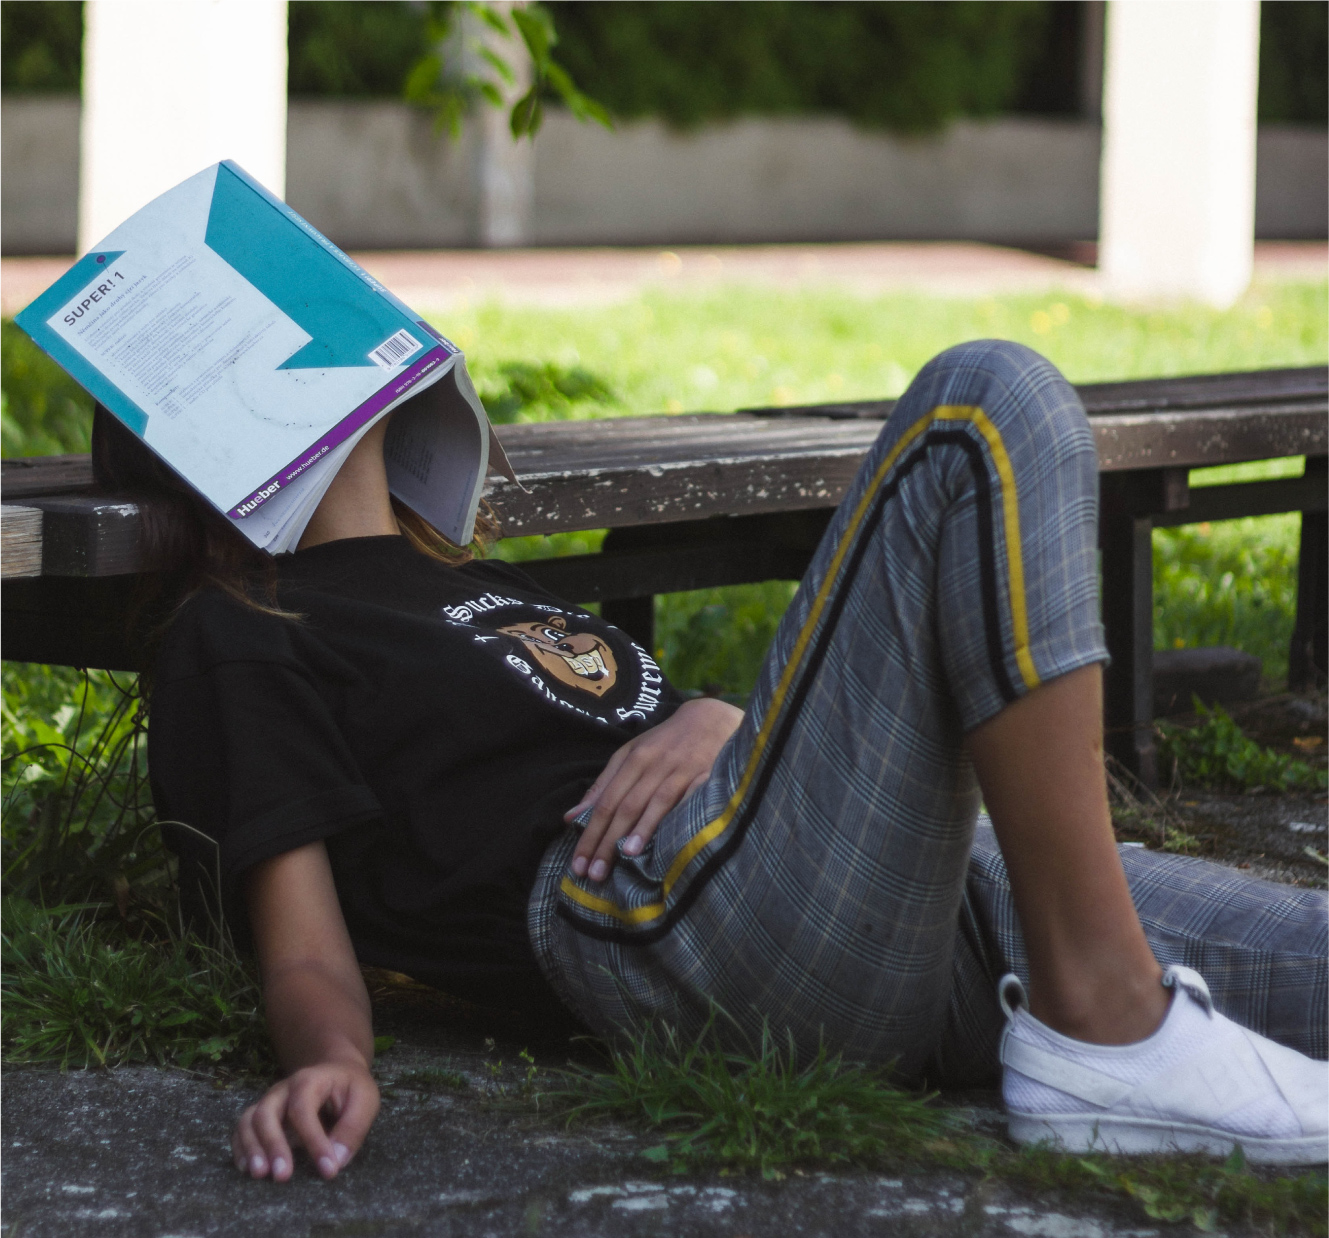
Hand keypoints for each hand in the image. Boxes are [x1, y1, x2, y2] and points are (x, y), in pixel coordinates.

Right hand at [232, 1059, 379, 1181]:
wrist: (336, 1070)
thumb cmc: (351, 1088)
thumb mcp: (365, 1100)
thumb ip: (353, 1128)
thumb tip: (336, 1160)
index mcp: (310, 1080)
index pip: (303, 1110)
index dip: (313, 1141)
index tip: (328, 1169)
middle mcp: (283, 1090)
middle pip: (267, 1113)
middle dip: (273, 1145)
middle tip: (283, 1176)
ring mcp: (270, 1102)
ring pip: (249, 1121)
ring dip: (251, 1148)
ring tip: (259, 1174)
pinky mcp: (262, 1116)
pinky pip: (242, 1129)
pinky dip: (241, 1149)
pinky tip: (247, 1169)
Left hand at [565, 696, 742, 881]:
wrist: (710, 718)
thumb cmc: (664, 742)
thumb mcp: (630, 755)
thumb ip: (603, 786)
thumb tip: (570, 818)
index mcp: (632, 759)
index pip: (605, 802)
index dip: (590, 834)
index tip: (578, 864)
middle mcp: (654, 764)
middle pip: (626, 806)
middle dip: (608, 841)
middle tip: (594, 874)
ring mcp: (682, 769)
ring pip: (656, 802)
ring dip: (640, 830)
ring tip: (625, 857)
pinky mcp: (707, 775)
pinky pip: (691, 799)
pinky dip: (679, 817)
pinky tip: (671, 838)